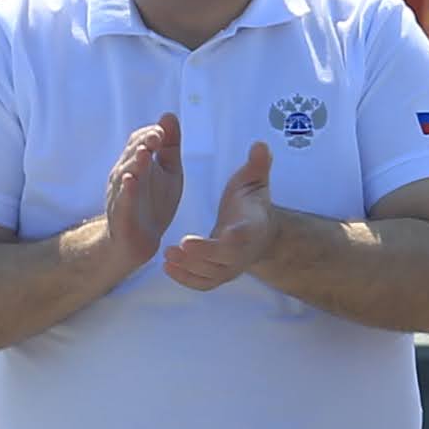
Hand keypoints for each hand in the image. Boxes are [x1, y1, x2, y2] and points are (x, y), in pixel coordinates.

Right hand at [100, 114, 183, 273]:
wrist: (139, 241)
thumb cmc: (155, 202)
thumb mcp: (169, 171)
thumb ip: (170, 145)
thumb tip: (169, 114)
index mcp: (137, 162)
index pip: (140, 140)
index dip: (152, 134)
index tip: (163, 132)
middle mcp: (125, 174)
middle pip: (131, 153)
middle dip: (143, 143)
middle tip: (156, 136)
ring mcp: (121, 194)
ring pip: (125, 174)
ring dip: (135, 163)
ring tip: (144, 152)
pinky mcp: (122, 214)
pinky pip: (123, 200)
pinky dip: (127, 190)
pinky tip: (132, 181)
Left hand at [166, 140, 280, 290]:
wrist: (259, 234)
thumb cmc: (251, 204)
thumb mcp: (255, 182)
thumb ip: (258, 165)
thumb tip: (260, 144)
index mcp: (252, 228)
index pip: (242, 236)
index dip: (232, 237)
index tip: (217, 234)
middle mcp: (242, 253)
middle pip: (224, 260)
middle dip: (201, 256)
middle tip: (176, 247)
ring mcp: (230, 268)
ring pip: (211, 275)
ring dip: (189, 268)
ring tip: (167, 255)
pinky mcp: (218, 275)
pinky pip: (203, 284)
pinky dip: (186, 279)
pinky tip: (168, 267)